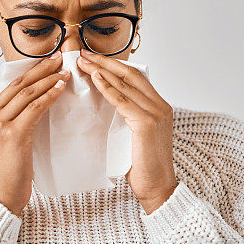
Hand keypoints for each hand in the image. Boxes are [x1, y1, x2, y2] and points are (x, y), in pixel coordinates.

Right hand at [0, 52, 69, 216]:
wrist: (0, 195)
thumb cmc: (6, 172)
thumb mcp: (3, 140)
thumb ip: (11, 121)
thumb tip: (33, 104)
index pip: (10, 87)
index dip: (31, 73)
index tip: (47, 63)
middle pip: (18, 85)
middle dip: (41, 68)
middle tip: (59, 57)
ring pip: (27, 93)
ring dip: (48, 79)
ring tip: (64, 71)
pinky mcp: (12, 134)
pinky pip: (34, 108)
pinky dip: (49, 96)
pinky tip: (60, 88)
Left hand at [77, 48, 177, 214]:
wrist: (156, 188)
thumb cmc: (143, 167)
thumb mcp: (133, 136)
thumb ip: (126, 119)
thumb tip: (106, 106)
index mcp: (159, 107)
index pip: (135, 78)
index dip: (114, 66)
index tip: (93, 60)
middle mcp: (160, 106)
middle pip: (130, 74)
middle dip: (105, 62)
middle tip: (83, 54)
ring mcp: (156, 114)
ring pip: (126, 84)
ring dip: (102, 71)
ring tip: (83, 63)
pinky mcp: (147, 124)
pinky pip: (123, 101)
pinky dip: (108, 88)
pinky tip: (95, 79)